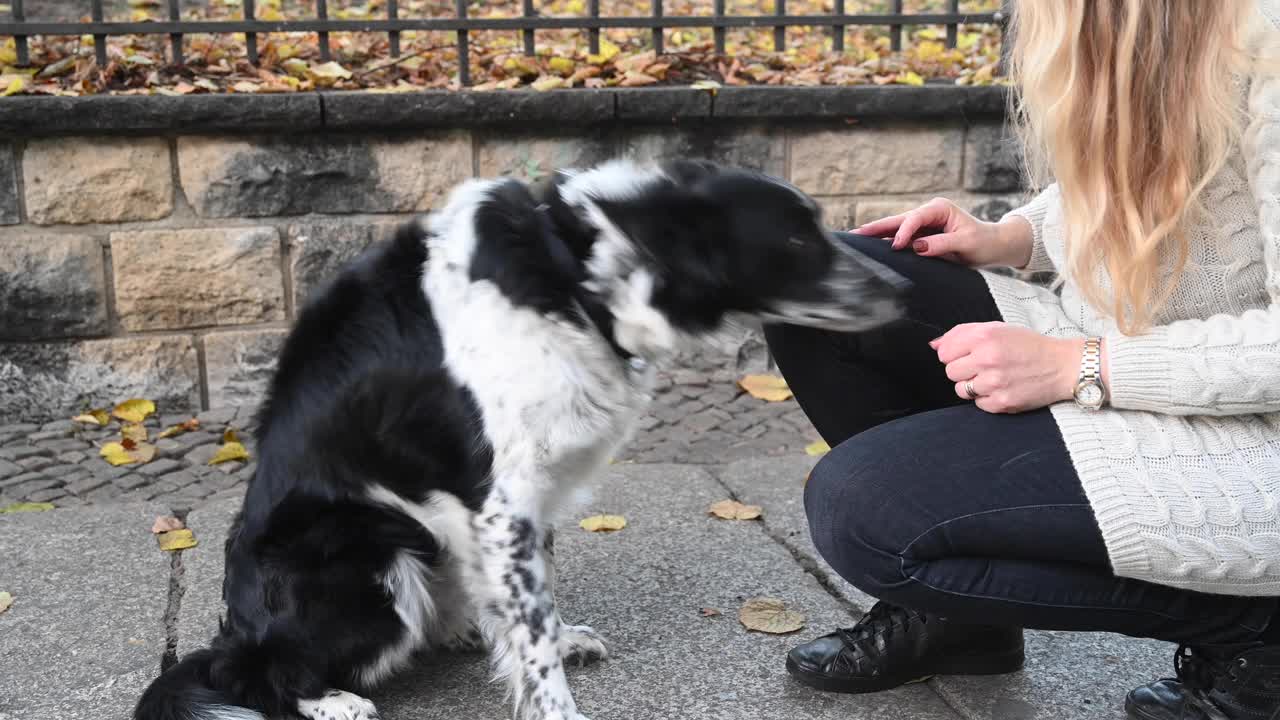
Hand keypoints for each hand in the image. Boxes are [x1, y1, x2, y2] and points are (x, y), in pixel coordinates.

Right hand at [854, 197, 1032, 268]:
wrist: (993, 246)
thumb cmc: (982, 242)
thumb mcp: (965, 243)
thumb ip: (941, 244)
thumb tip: (916, 247)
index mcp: (939, 208)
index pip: (915, 218)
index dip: (903, 231)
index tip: (895, 246)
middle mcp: (929, 213)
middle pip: (899, 219)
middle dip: (877, 226)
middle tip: (856, 233)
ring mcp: (924, 224)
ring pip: (897, 228)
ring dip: (878, 233)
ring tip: (857, 238)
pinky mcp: (922, 235)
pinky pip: (902, 238)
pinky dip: (887, 241)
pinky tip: (872, 246)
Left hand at [931, 322, 1083, 413]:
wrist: (1062, 366)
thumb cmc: (1027, 346)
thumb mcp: (997, 329)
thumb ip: (962, 333)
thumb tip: (933, 345)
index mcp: (984, 337)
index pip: (944, 353)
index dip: (954, 355)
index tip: (968, 355)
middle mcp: (987, 359)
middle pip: (950, 373)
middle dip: (963, 370)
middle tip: (983, 367)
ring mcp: (994, 382)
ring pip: (961, 390)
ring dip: (973, 386)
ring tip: (994, 377)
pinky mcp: (1002, 402)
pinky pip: (978, 404)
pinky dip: (987, 398)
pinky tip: (1003, 388)